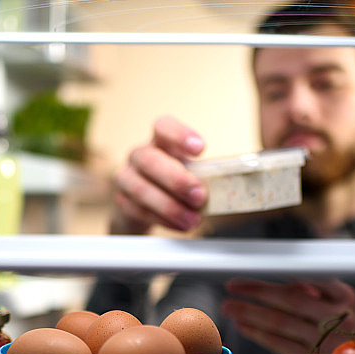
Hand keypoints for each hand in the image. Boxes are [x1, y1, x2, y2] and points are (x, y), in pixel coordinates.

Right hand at [110, 116, 207, 234]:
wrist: (143, 208)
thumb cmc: (173, 185)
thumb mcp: (190, 172)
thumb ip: (205, 174)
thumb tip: (232, 184)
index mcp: (160, 141)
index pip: (163, 127)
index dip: (179, 135)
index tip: (200, 149)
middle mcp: (140, 155)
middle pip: (150, 160)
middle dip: (176, 180)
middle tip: (199, 195)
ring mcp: (126, 178)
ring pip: (141, 189)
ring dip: (170, 206)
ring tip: (193, 219)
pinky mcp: (122, 202)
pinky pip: (139, 211)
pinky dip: (163, 220)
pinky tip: (180, 225)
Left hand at [220, 277, 354, 353]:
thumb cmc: (340, 335)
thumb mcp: (336, 307)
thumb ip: (311, 292)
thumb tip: (279, 280)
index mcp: (345, 297)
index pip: (307, 278)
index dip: (277, 273)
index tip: (252, 268)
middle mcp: (339, 318)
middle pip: (290, 299)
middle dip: (257, 290)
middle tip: (232, 286)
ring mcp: (327, 342)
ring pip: (281, 322)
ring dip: (249, 312)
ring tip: (229, 307)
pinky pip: (279, 344)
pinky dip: (257, 334)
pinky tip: (243, 326)